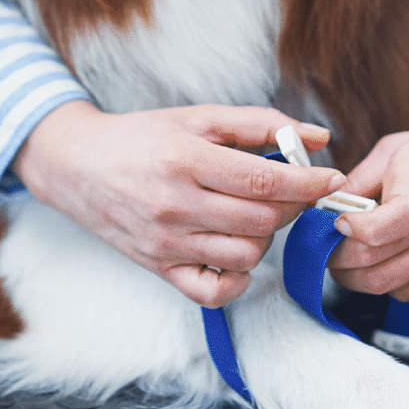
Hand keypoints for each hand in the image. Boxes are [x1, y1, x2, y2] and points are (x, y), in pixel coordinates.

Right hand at [12, 101, 347, 306]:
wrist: (78, 166)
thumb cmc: (142, 137)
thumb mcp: (198, 117)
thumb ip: (259, 123)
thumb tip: (317, 135)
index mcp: (185, 159)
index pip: (263, 181)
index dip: (307, 182)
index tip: (330, 178)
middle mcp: (174, 204)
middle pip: (262, 221)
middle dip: (293, 206)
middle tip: (295, 191)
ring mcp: (166, 242)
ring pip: (246, 255)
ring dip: (267, 237)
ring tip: (258, 214)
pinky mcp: (159, 268)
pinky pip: (214, 291)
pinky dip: (238, 277)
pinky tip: (237, 250)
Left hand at [328, 116, 408, 300]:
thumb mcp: (406, 145)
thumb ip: (363, 177)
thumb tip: (326, 205)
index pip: (390, 222)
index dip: (353, 227)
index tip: (337, 220)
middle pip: (372, 262)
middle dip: (335, 257)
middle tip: (326, 242)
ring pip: (384, 286)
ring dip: (355, 275)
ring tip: (348, 253)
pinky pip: (408, 293)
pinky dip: (386, 283)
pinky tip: (384, 259)